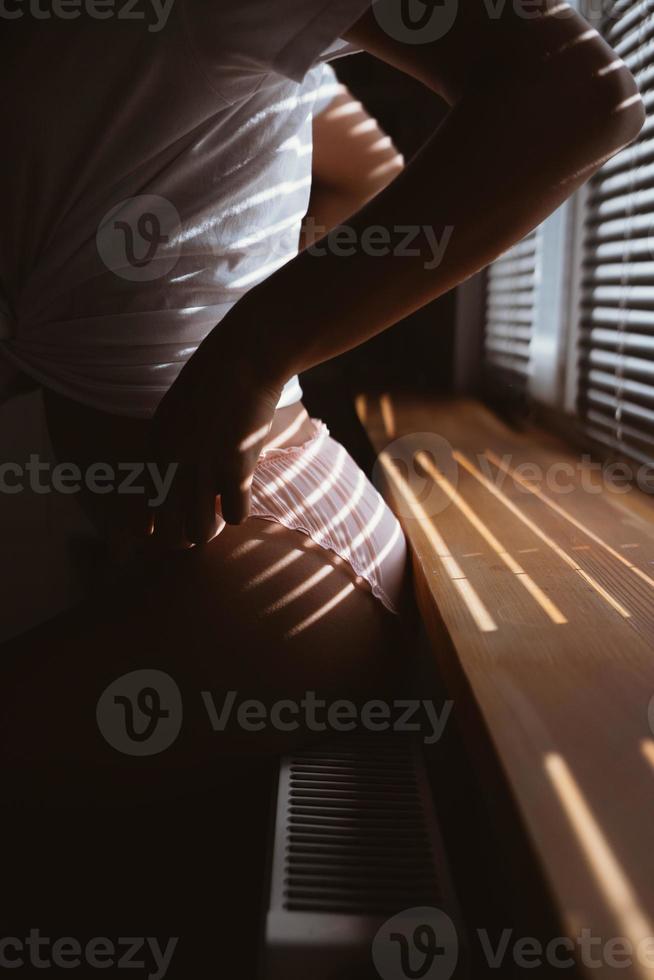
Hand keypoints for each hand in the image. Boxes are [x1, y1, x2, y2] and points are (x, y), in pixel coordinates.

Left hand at [148, 324, 283, 548]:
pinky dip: (241, 511)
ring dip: (213, 530)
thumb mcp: (174, 415)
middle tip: (202, 522)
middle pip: (170, 534)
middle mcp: (173, 466)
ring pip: (201, 533)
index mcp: (154, 451)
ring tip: (221, 514)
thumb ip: (168, 449)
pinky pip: (236, 515)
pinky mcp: (236, 467)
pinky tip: (243, 493)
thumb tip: (170, 483)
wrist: (243, 359)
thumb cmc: (212, 384)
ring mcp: (203, 469)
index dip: (161, 525)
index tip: (178, 517)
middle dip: (185, 537)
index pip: (145, 513)